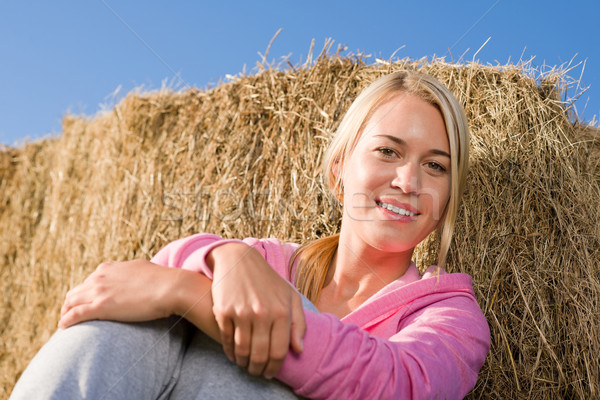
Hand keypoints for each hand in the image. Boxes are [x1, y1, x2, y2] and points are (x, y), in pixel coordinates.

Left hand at [59, 260, 175, 328]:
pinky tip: (63, 327)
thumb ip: (132, 274)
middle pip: (75, 292)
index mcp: (108, 268)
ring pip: (70, 303)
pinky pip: (75, 315)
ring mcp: (99, 291)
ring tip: (65, 323)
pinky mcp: (101, 306)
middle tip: (69, 316)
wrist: (170, 287)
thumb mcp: (142, 270)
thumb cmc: (162, 280)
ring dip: (65, 313)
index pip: (88, 282)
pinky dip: (66, 321)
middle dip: (69, 304)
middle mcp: (100, 277)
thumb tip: (136, 277)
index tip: (84, 303)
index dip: (83, 294)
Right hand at [208, 243, 305, 377]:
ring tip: (245, 364)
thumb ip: (298, 323)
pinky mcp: (224, 311)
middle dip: (257, 369)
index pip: (279, 351)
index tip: (270, 372)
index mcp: (281, 311)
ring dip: (243, 363)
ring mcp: (242, 312)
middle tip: (256, 371)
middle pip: (260, 355)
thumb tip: (298, 349)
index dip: (274, 367)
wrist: (238, 260)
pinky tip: (233, 355)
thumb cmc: (268, 280)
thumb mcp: (289, 296)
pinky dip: (230, 352)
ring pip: (242, 350)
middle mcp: (263, 313)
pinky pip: (227, 340)